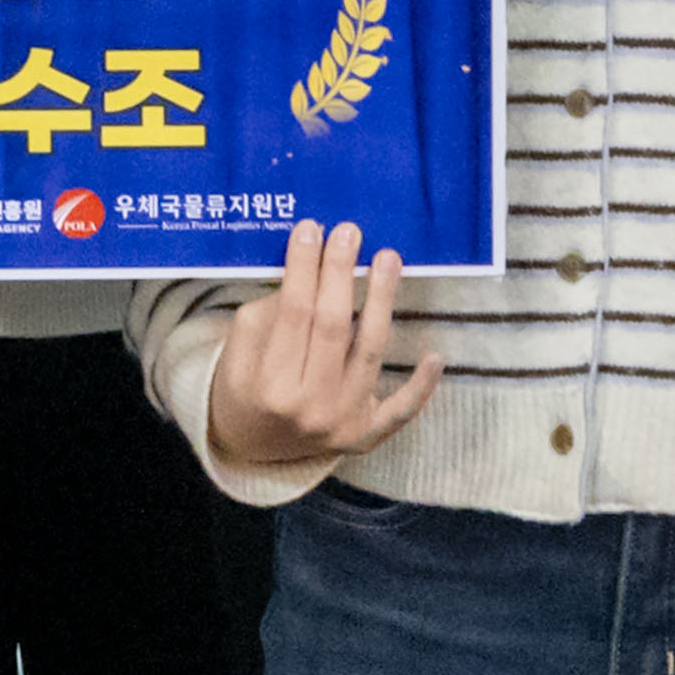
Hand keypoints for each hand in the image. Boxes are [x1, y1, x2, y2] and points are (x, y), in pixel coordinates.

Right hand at [198, 221, 432, 473]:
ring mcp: (341, 424)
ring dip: (381, 302)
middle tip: (349, 232)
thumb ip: (271, 312)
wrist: (249, 445)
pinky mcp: (364, 436)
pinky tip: (434, 356)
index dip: (303, 267)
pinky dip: (420, 387)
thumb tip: (314, 270)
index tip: (311, 229)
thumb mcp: (240, 347)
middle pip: (332, 327)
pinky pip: (399, 411)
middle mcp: (308, 407)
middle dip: (340, 274)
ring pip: (369, 354)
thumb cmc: (244, 384)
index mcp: (269, 384)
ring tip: (388, 259)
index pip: (293, 312)